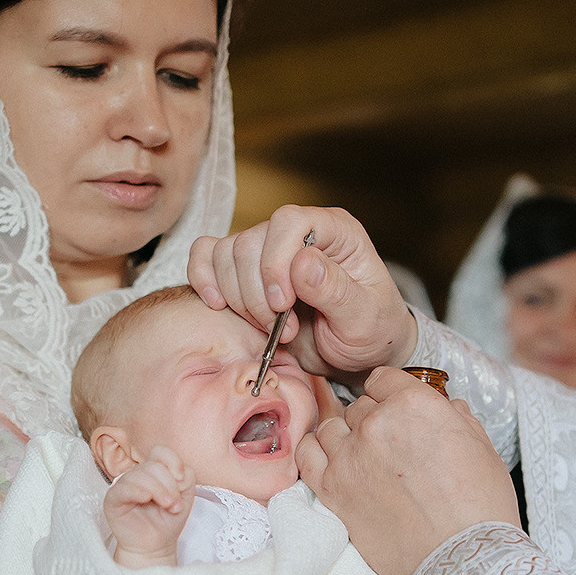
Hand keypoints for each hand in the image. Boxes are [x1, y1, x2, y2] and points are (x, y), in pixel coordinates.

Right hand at [105, 446, 195, 568]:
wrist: (155, 545)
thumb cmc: (167, 520)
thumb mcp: (186, 495)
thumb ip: (186, 476)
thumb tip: (175, 473)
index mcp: (153, 471)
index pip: (160, 452)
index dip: (174, 463)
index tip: (182, 482)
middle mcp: (137, 475)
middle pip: (153, 465)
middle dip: (169, 485)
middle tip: (175, 504)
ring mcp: (124, 485)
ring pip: (140, 475)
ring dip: (159, 491)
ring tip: (168, 507)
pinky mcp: (113, 499)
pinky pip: (124, 488)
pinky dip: (138, 491)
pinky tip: (146, 500)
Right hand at [187, 205, 418, 382]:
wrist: (356, 354)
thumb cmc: (371, 331)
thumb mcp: (365, 318)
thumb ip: (336, 290)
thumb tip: (302, 262)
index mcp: (334, 231)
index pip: (288, 221)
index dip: (276, 262)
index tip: (284, 304)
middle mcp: (298, 233)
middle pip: (250, 241)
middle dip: (257, 294)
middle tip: (285, 329)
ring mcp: (268, 249)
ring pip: (225, 253)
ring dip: (238, 298)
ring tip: (270, 328)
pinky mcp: (244, 271)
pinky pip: (207, 256)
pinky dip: (204, 280)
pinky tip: (221, 305)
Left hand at [299, 368, 519, 574]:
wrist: (462, 559)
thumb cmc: (480, 508)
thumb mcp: (483, 451)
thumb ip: (460, 421)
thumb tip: (450, 408)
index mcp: (414, 404)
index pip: (383, 380)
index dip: (390, 394)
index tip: (394, 408)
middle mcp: (376, 423)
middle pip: (360, 407)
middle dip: (374, 421)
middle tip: (390, 448)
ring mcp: (349, 456)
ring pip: (331, 428)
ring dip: (345, 437)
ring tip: (363, 459)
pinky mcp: (332, 489)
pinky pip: (307, 454)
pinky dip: (315, 453)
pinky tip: (331, 462)